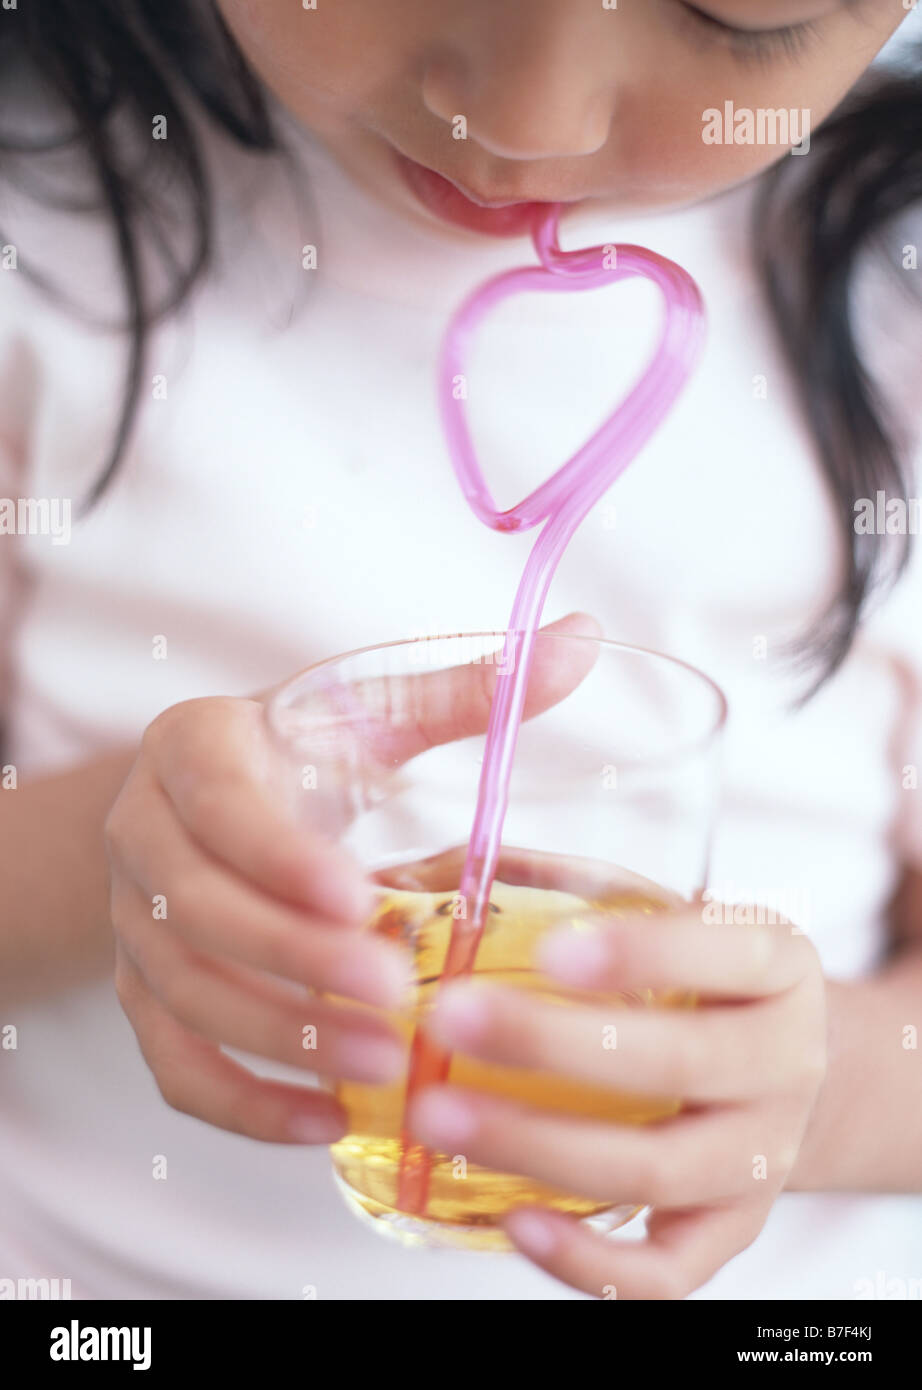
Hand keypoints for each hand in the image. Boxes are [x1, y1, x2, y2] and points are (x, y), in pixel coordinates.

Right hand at [105, 613, 598, 1144]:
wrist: (204, 799)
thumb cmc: (299, 750)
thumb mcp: (366, 711)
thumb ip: (466, 688)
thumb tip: (583, 640)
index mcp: (192, 751)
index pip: (222, 809)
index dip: (283, 861)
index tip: (363, 899)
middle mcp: (145, 837)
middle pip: (199, 914)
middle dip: (294, 962)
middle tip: (394, 996)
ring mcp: (136, 924)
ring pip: (185, 996)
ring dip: (280, 1038)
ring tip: (381, 1063)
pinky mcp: (146, 994)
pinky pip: (173, 1064)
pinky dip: (241, 1103)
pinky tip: (326, 1121)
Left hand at [408, 902, 826, 1298]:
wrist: (776, 1066)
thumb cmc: (691, 978)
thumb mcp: (651, 909)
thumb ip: (548, 882)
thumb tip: (402, 878)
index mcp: (774, 962)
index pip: (725, 951)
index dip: (640, 953)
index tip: (550, 950)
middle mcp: (785, 1060)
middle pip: (680, 1062)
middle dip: (552, 1043)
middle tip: (450, 1018)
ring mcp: (763, 1155)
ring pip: (660, 1169)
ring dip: (539, 1145)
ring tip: (438, 1114)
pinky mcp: (732, 1229)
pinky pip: (668, 1271)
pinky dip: (590, 1260)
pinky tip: (515, 1218)